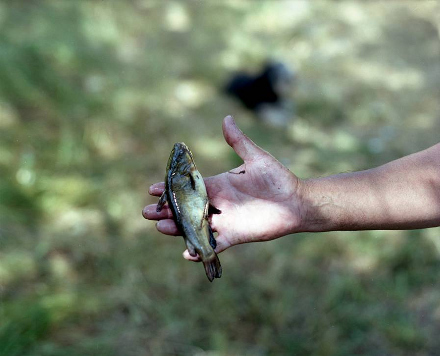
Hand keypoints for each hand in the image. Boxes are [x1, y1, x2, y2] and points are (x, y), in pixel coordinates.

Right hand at [143, 115, 303, 260]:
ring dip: (178, 229)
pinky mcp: (235, 235)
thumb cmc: (277, 178)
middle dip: (167, 210)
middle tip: (147, 212)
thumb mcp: (256, 157)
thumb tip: (226, 118)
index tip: (153, 189)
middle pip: (186, 208)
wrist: (296, 201)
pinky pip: (214, 245)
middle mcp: (217, 203)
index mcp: (218, 184)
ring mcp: (224, 220)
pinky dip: (201, 250)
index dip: (171, 188)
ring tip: (161, 227)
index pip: (189, 187)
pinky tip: (188, 254)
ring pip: (195, 226)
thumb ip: (239, 141)